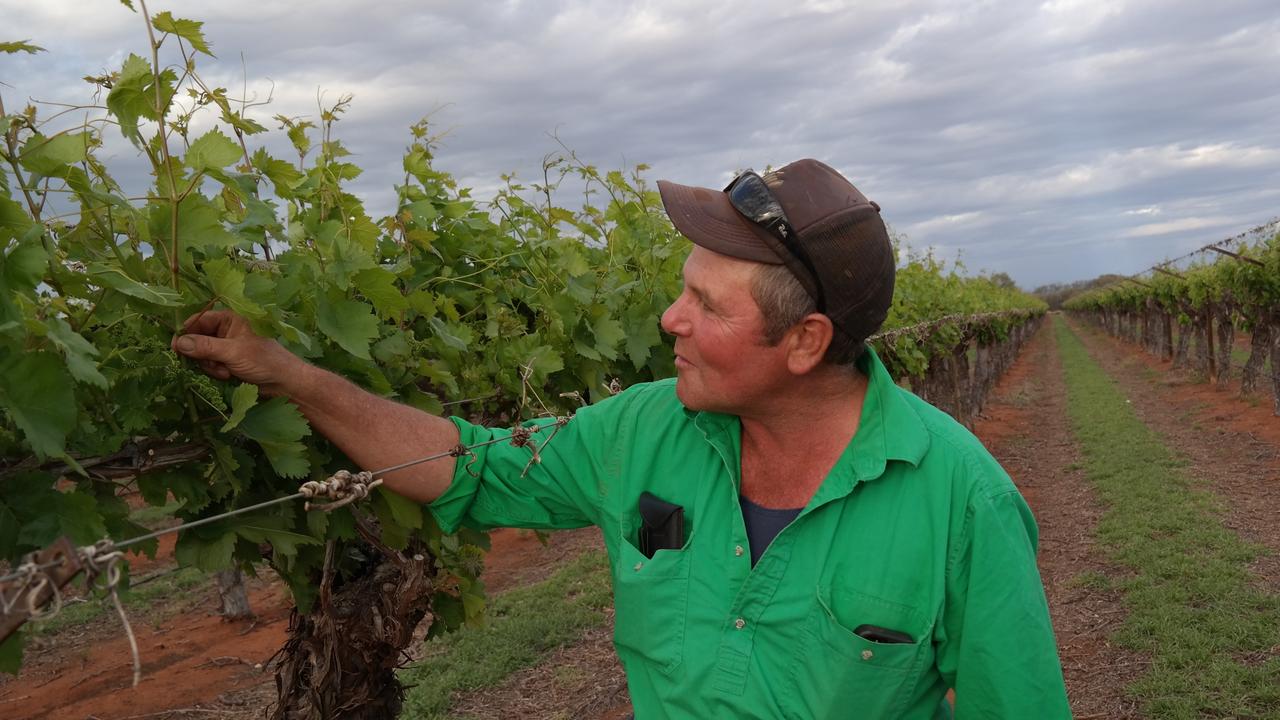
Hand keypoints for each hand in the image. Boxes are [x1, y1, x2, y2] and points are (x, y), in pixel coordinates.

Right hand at [171, 310, 304, 394]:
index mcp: (230, 319)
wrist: (284, 382)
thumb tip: (179, 343)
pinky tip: (227, 376)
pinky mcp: (228, 361)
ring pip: (202, 354)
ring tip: (224, 371)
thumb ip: (205, 347)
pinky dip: (215, 371)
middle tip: (208, 363)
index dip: (186, 332)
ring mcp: (227, 346)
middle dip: (201, 354)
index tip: (175, 346)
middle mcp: (227, 330)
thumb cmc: (264, 361)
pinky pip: (210, 365)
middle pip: (197, 338)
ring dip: (209, 365)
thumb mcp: (233, 352)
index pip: (199, 320)